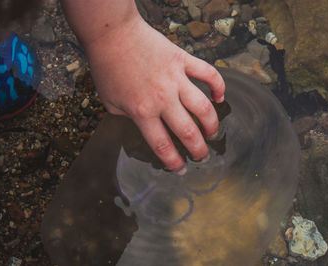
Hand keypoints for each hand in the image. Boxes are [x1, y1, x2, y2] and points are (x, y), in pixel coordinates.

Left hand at [84, 14, 224, 172]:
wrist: (112, 35)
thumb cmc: (107, 68)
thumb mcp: (109, 102)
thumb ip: (126, 117)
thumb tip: (139, 123)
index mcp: (142, 112)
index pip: (162, 145)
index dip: (173, 162)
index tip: (180, 168)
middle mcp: (162, 99)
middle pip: (188, 132)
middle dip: (198, 150)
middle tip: (202, 156)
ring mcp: (175, 79)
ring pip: (203, 108)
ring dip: (211, 125)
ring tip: (212, 133)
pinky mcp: (183, 61)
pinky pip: (208, 75)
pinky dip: (218, 87)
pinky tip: (220, 98)